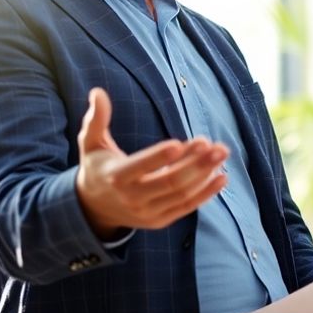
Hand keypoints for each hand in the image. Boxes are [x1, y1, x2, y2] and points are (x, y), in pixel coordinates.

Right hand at [74, 87, 228, 238]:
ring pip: (181, 194)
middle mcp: (132, 198)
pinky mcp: (160, 220)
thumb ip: (96, 120)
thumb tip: (98, 92)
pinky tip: (221, 177)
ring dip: (204, 174)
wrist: (94, 208)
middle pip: (168, 182)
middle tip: (215, 145)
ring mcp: (147, 212)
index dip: (159, 157)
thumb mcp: (90, 144)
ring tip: (221, 153)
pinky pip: (186, 207)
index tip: (180, 143)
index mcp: (116, 176)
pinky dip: (205, 193)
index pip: (139, 167)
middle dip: (194, 164)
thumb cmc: (97, 167)